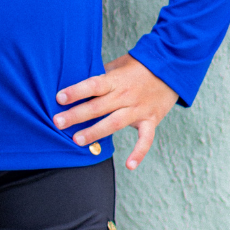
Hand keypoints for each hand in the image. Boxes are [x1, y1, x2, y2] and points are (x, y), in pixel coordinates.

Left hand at [53, 54, 178, 170]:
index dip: (76, 91)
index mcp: (116, 80)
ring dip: (95, 132)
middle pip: (98, 106)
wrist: (172, 67)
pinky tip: (129, 165)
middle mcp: (125, 95)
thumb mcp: (118, 64)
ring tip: (77, 141)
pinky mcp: (151, 120)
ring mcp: (139, 109)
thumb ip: (102, 75)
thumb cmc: (140, 65)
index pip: (93, 85)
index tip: (59, 98)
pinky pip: (145, 139)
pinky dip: (139, 153)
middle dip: (77, 115)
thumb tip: (79, 82)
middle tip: (58, 122)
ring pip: (114, 123)